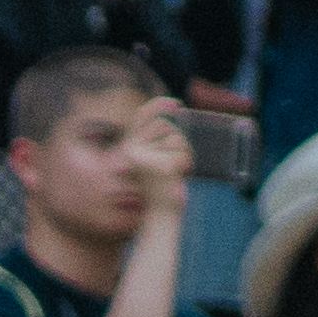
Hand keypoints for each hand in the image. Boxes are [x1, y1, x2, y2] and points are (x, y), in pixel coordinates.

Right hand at [121, 101, 192, 220]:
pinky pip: (183, 152)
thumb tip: (176, 114)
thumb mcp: (158, 160)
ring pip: (176, 138)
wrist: (161, 213)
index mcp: (130, 148)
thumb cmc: (162, 187)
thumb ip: (161, 140)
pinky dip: (186, 161)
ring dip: (184, 152)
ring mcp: (147, 158)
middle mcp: (133, 151)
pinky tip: (180, 175)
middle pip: (166, 126)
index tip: (175, 103)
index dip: (158, 106)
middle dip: (178, 142)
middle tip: (177, 162)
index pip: (141, 118)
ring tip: (177, 170)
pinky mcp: (162, 166)